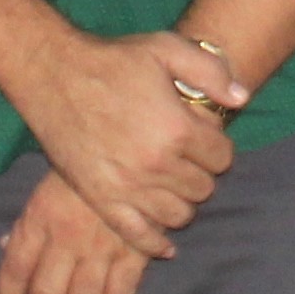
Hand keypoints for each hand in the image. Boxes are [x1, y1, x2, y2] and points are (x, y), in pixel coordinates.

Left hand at [0, 171, 151, 293]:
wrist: (130, 151)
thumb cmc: (79, 173)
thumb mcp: (44, 190)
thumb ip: (27, 223)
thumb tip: (6, 247)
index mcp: (39, 221)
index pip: (15, 269)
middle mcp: (66, 240)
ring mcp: (100, 248)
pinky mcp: (133, 251)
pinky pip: (121, 292)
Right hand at [17, 31, 237, 259]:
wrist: (52, 74)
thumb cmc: (111, 60)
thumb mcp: (166, 49)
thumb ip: (210, 71)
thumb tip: (241, 99)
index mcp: (176, 129)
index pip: (222, 158)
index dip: (217, 147)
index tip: (203, 139)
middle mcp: (156, 164)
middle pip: (202, 188)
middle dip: (200, 173)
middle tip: (185, 159)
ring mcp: (127, 186)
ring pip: (178, 215)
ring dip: (181, 201)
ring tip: (171, 184)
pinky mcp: (102, 199)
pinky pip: (138, 235)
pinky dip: (156, 243)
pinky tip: (165, 243)